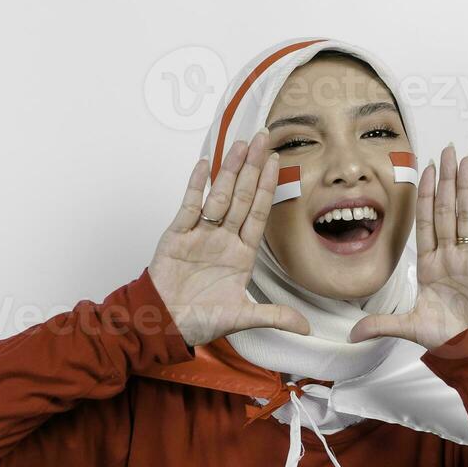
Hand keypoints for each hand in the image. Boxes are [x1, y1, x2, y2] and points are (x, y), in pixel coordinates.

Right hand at [148, 131, 311, 347]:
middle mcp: (222, 239)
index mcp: (240, 255)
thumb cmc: (198, 322)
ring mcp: (200, 235)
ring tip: (239, 144)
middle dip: (252, 167)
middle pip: (241, 197)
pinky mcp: (177, 235)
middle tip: (262, 139)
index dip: (267, 187)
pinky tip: (205, 165)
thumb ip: (273, 316)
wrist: (162, 325)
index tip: (276, 162)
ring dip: (229, 170)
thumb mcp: (241, 318)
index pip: (258, 213)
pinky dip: (196, 185)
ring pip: (218, 196)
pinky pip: (189, 206)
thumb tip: (305, 327)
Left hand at [348, 144, 467, 350]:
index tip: (424, 170)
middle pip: (446, 210)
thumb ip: (381, 325)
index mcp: (431, 264)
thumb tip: (352, 334)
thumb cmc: (448, 338)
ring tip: (467, 160)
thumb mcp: (409, 327)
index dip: (424, 195)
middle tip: (447, 150)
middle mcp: (450, 256)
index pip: (425, 221)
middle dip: (446, 180)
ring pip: (467, 215)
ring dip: (467, 187)